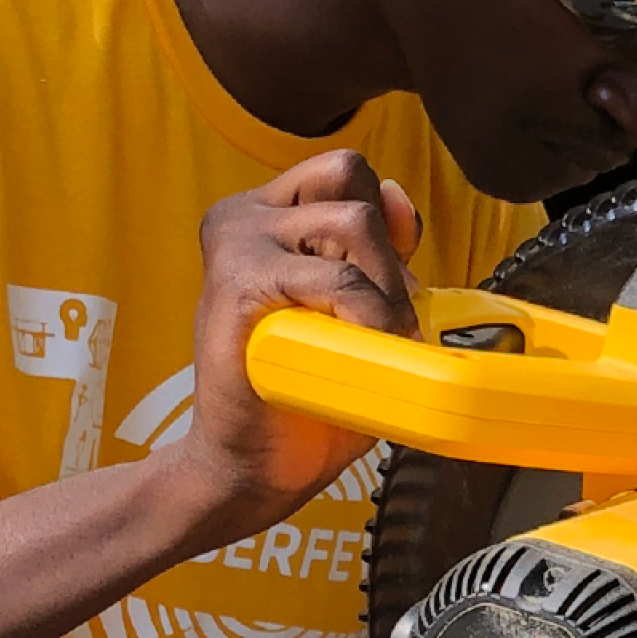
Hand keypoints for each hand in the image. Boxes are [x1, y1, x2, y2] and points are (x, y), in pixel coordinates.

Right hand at [182, 151, 416, 541]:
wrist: (249, 465)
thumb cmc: (300, 393)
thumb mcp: (356, 307)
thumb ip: (378, 253)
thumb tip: (398, 198)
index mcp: (266, 215)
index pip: (345, 172)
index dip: (386, 219)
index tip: (388, 283)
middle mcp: (244, 216)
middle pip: (353, 185)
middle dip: (389, 256)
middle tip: (382, 320)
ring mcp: (237, 244)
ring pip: (355, 223)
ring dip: (385, 288)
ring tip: (371, 340)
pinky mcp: (239, 283)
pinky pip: (339, 279)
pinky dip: (370, 315)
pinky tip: (361, 349)